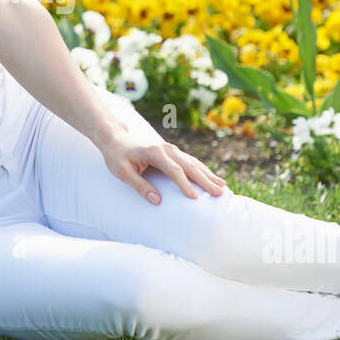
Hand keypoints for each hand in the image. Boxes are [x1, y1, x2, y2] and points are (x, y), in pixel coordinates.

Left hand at [98, 128, 230, 204]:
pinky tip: (212, 178)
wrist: (116, 138)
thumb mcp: (122, 173)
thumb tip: (157, 201)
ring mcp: (171, 149)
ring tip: (223, 187)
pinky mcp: (172, 152)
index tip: (195, 198)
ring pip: (194, 163)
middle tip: (219, 194)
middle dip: (205, 180)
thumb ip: (139, 186)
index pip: (174, 170)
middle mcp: (167, 149)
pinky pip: (191, 161)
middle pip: (189, 166)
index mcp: (155, 152)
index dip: (184, 184)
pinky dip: (203, 170)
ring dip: (208, 175)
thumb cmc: (117, 157)